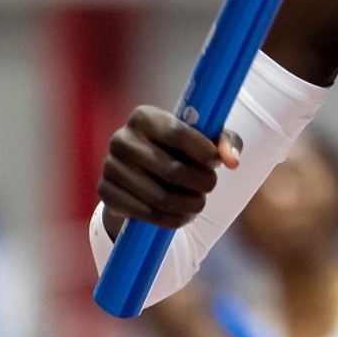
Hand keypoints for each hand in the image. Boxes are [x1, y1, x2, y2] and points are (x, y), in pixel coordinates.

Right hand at [97, 105, 242, 234]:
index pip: (178, 133)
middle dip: (201, 182)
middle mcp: (121, 139)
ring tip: (199, 203)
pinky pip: (145, 213)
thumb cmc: (182, 149)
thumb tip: (231, 161)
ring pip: (161, 197)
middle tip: (211, 186)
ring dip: (189, 205)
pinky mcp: (106, 193)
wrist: (144, 171)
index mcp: (144, 117)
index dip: (203, 151)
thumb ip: (226, 142)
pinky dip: (172, 220)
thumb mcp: (206, 140)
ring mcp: (110, 167)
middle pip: (172, 170)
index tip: (216, 163)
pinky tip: (183, 216)